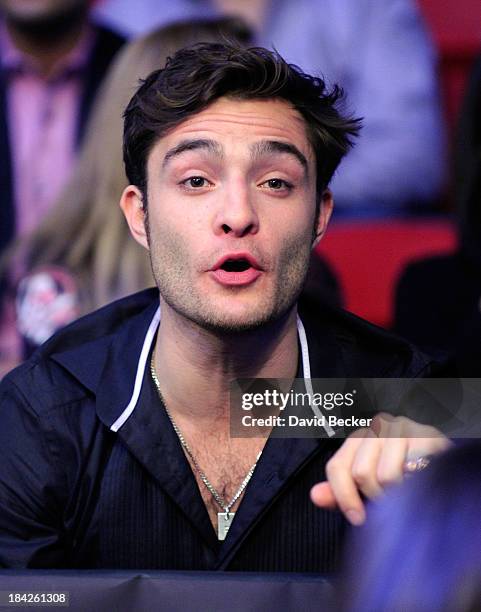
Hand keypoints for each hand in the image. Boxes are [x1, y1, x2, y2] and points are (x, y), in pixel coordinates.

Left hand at [310, 412, 451, 524]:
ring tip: (408, 492)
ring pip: (387, 476)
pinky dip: (417, 486)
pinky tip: (421, 484)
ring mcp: (403, 429)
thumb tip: (315, 496)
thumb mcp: (368, 485)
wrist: (445, 464)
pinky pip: (414, 472)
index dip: (344, 497)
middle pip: (361, 473)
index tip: (357, 518)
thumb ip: (341, 491)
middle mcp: (377, 427)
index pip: (337, 466)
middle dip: (376, 497)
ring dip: (399, 495)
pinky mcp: (427, 436)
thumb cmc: (402, 475)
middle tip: (391, 501)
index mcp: (359, 437)